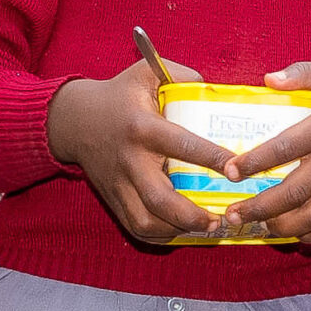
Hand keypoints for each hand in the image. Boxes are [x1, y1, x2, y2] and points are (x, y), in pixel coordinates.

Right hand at [46, 58, 236, 244]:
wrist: (74, 120)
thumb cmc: (119, 95)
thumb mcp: (147, 73)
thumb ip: (183, 77)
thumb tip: (216, 92)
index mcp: (143, 127)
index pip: (182, 145)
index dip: (212, 158)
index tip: (236, 170)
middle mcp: (130, 160)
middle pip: (159, 198)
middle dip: (192, 215)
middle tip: (220, 218)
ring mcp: (119, 184)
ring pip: (145, 222)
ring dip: (177, 231)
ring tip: (206, 228)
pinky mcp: (112, 200)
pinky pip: (135, 229)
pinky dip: (160, 237)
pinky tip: (182, 232)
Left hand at [213, 64, 310, 246]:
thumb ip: (303, 72)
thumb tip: (268, 79)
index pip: (286, 147)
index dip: (254, 161)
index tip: (229, 171)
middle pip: (294, 191)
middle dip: (259, 207)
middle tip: (232, 213)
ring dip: (281, 226)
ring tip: (256, 226)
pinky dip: (310, 236)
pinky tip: (289, 234)